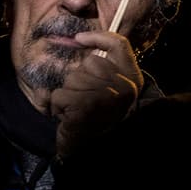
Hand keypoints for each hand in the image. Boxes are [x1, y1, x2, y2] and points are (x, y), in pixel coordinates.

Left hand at [50, 31, 143, 158]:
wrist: (96, 152)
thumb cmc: (99, 119)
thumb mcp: (111, 90)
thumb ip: (103, 68)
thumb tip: (79, 39)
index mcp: (132, 79)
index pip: (119, 45)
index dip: (98, 37)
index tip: (80, 38)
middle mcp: (124, 86)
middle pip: (90, 63)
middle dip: (80, 80)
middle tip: (86, 100)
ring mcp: (106, 96)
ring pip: (72, 79)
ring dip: (68, 96)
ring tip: (78, 111)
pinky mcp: (86, 106)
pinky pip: (59, 94)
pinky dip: (57, 107)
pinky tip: (69, 118)